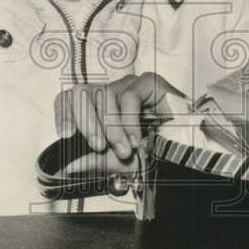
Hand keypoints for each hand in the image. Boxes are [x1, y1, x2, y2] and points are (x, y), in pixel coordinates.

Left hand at [54, 73, 178, 174]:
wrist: (184, 154)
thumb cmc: (152, 155)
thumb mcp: (116, 163)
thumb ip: (92, 162)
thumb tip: (66, 166)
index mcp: (99, 108)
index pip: (71, 98)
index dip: (64, 113)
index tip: (66, 136)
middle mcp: (112, 92)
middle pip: (82, 92)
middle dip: (88, 122)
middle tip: (98, 147)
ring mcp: (129, 85)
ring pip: (105, 94)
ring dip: (113, 128)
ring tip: (125, 150)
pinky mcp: (149, 82)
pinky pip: (129, 96)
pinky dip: (130, 122)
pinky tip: (137, 139)